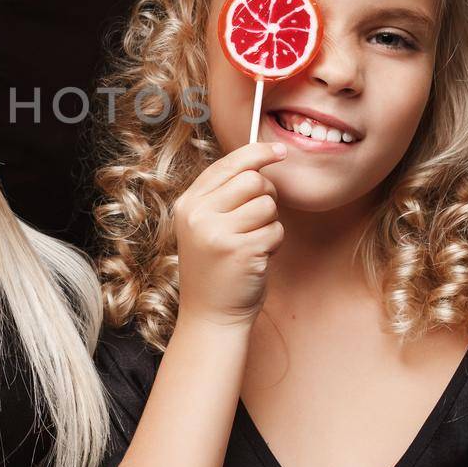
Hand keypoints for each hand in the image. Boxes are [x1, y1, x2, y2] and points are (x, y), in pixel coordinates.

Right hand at [172, 141, 286, 328]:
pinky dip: (274, 243)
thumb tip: (262, 159)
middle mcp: (198, 215)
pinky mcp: (240, 251)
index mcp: (188, 204)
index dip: (257, 153)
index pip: (227, 164)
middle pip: (252, 180)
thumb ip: (224, 194)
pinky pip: (275, 230)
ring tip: (253, 243)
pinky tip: (257, 258)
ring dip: (270, 223)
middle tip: (259, 219)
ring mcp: (217, 233)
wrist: (211, 315)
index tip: (279, 152)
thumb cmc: (216, 268)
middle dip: (267, 196)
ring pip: (267, 204)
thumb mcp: (206, 226)